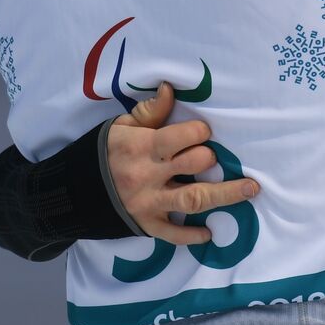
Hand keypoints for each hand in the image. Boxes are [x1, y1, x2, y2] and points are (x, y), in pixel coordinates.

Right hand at [106, 82, 258, 244]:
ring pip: (193, 200)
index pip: (179, 138)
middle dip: (208, 158)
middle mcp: (148, 176)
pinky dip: (191, 235)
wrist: (73, 192)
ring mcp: (149, 203)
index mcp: (142, 147)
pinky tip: (210, 233)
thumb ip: (150, 111)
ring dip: (226, 195)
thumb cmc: (104, 153)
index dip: (197, 132)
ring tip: (251, 189)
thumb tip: (171, 88)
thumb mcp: (122, 126)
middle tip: (213, 157)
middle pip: (193, 166)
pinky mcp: (147, 225)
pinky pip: (173, 234)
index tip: (203, 131)